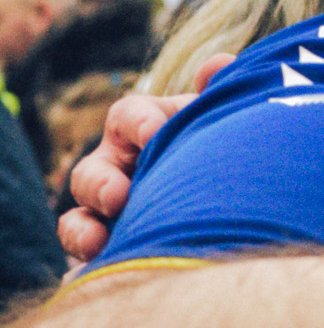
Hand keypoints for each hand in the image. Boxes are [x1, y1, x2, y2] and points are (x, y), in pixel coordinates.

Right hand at [57, 56, 229, 261]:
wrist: (240, 194)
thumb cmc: (226, 144)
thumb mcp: (224, 118)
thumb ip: (220, 95)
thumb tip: (218, 64)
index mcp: (146, 126)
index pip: (129, 115)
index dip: (138, 122)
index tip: (155, 132)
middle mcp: (120, 165)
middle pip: (91, 171)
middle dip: (100, 184)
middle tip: (118, 196)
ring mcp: (111, 208)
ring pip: (80, 216)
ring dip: (83, 228)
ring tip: (98, 242)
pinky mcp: (114, 242)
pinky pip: (89, 250)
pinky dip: (88, 254)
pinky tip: (105, 263)